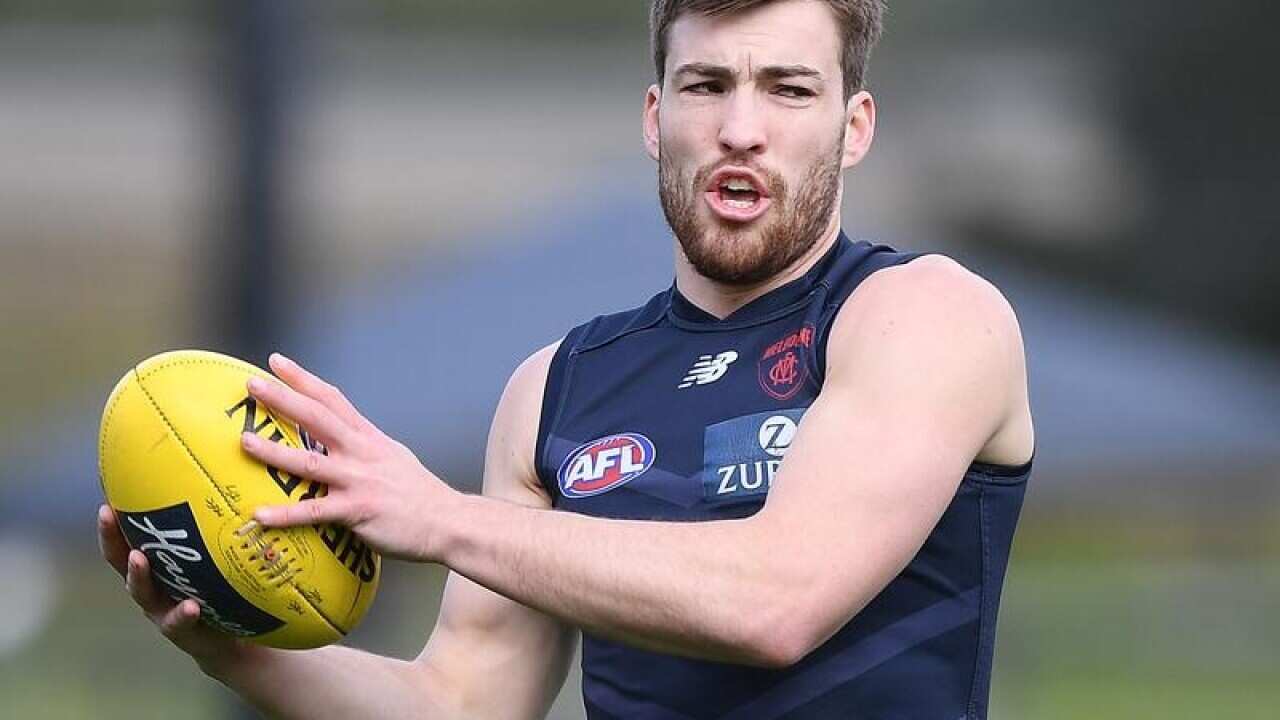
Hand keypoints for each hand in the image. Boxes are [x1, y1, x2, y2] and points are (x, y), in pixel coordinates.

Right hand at [97, 504, 247, 670]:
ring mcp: (162, 611)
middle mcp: (152, 588)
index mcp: (156, 568)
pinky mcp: (182, 632)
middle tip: (107, 516)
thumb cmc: (217, 590)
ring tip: (138, 558)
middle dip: (112, 539)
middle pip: (123, 561)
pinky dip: (182, 614)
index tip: (105, 497)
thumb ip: (209, 534)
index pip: (127, 540)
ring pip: (143, 593)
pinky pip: (178, 622)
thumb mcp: (210, 560)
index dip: (113, 521)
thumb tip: (221, 485)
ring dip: (138, 575)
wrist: (229, 638)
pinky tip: (190, 606)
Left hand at [240, 353, 459, 561]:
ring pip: (310, 462)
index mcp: (369, 438)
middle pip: (317, 419)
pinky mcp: (358, 511)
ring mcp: (359, 481)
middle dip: (283, 399)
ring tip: (244, 442)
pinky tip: (259, 515)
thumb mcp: (393, 456)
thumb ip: (365, 446)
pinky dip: (285, 514)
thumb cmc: (419, 493)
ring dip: (274, 452)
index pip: (332, 399)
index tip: (276, 361)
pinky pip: (315, 512)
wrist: (448, 521)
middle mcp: (361, 453)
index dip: (304, 379)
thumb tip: (341, 440)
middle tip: (252, 384)